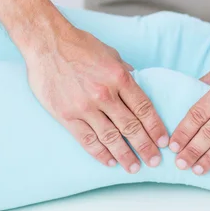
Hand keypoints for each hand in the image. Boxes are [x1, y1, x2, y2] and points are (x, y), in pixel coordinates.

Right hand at [24, 25, 168, 173]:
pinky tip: (109, 161)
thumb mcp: (110, 53)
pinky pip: (86, 139)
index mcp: (119, 77)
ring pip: (110, 137)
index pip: (144, 108)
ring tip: (134, 167)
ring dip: (124, 155)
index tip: (163, 141)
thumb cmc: (79, 45)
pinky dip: (99, 153)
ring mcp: (85, 106)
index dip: (155, 127)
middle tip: (154, 161)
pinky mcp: (66, 115)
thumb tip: (136, 79)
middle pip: (131, 127)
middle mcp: (105, 94)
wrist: (46, 43)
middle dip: (145, 146)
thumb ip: (124, 70)